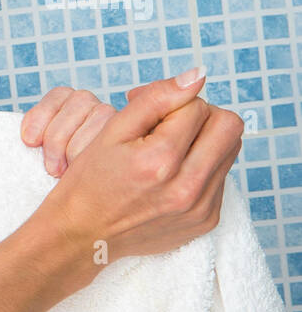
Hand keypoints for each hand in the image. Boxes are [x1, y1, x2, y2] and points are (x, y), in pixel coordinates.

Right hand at [33, 67, 242, 282]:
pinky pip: (221, 178)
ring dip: (203, 141)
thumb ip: (155, 99)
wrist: (82, 235)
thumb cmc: (89, 182)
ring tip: (169, 150)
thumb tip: (197, 76)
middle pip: (228, 125)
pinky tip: (170, 176)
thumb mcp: (110, 132)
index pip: (196, 106)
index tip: (146, 114)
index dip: (171, 101)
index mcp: (161, 161)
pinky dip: (200, 168)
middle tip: (168, 126)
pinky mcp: (207, 220)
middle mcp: (187, 187)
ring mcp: (201, 207)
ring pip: (230, 150)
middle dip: (200, 116)